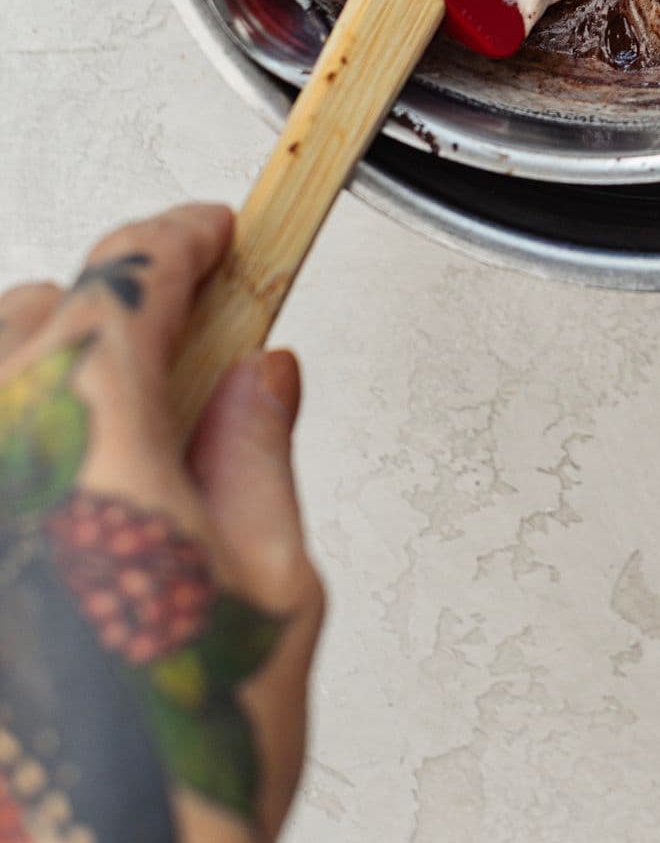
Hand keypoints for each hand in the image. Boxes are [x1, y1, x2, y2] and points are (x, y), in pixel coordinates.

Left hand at [0, 204, 322, 840]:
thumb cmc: (165, 791)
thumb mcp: (270, 600)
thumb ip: (257, 461)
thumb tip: (259, 379)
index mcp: (87, 437)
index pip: (129, 274)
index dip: (182, 239)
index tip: (214, 236)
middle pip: (37, 314)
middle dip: (113, 317)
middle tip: (178, 363)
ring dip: (37, 385)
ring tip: (101, 454)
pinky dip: (14, 460)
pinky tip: (45, 516)